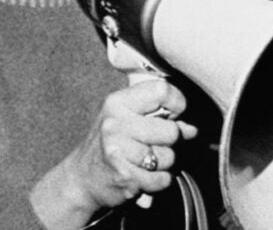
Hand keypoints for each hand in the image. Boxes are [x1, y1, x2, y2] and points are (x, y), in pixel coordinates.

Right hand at [31, 79, 196, 228]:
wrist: (82, 179)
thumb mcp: (125, 119)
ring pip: (169, 157)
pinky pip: (163, 179)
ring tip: (145, 162)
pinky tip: (143, 176)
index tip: (173, 114)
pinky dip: (159, 182)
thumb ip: (157, 116)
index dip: (176, 103)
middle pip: (171, 131)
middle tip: (154, 145)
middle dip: (170, 142)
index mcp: (117, 102)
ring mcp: (118, 150)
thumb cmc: (110, 145)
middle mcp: (115, 123)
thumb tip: (191, 128)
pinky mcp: (125, 176)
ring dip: (164, 164)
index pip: (161, 90)